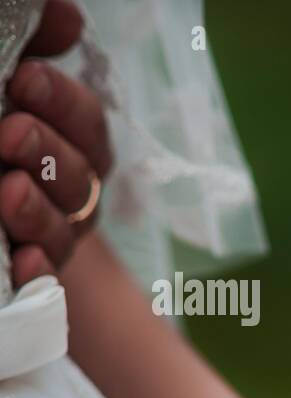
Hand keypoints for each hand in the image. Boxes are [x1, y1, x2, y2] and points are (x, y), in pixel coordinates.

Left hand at [0, 0, 112, 283]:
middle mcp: (69, 187)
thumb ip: (32, 46)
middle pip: (81, 175)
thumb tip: (66, 14)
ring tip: (8, 193)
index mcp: (70, 138)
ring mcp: (53, 231)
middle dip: (48, 153)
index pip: (84, 120)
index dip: (62, 102)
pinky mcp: (32, 269)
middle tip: (9, 132)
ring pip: (65, 226)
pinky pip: (45, 278)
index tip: (23, 79)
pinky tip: (22, 260)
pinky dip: (37, 270)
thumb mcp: (4, 81)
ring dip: (39, 210)